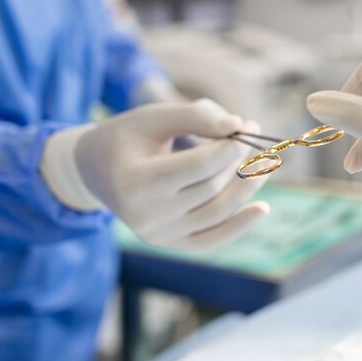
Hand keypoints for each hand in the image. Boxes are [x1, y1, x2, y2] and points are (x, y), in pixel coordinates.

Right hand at [42, 99, 268, 249]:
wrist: (96, 171)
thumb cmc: (127, 138)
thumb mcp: (152, 118)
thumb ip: (194, 116)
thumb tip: (237, 125)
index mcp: (134, 181)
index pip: (195, 167)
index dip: (227, 148)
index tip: (246, 127)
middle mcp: (145, 215)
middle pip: (210, 188)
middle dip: (239, 161)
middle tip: (254, 135)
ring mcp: (158, 235)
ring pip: (217, 212)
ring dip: (247, 187)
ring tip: (265, 163)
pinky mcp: (169, 243)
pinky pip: (211, 239)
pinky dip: (239, 226)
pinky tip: (262, 208)